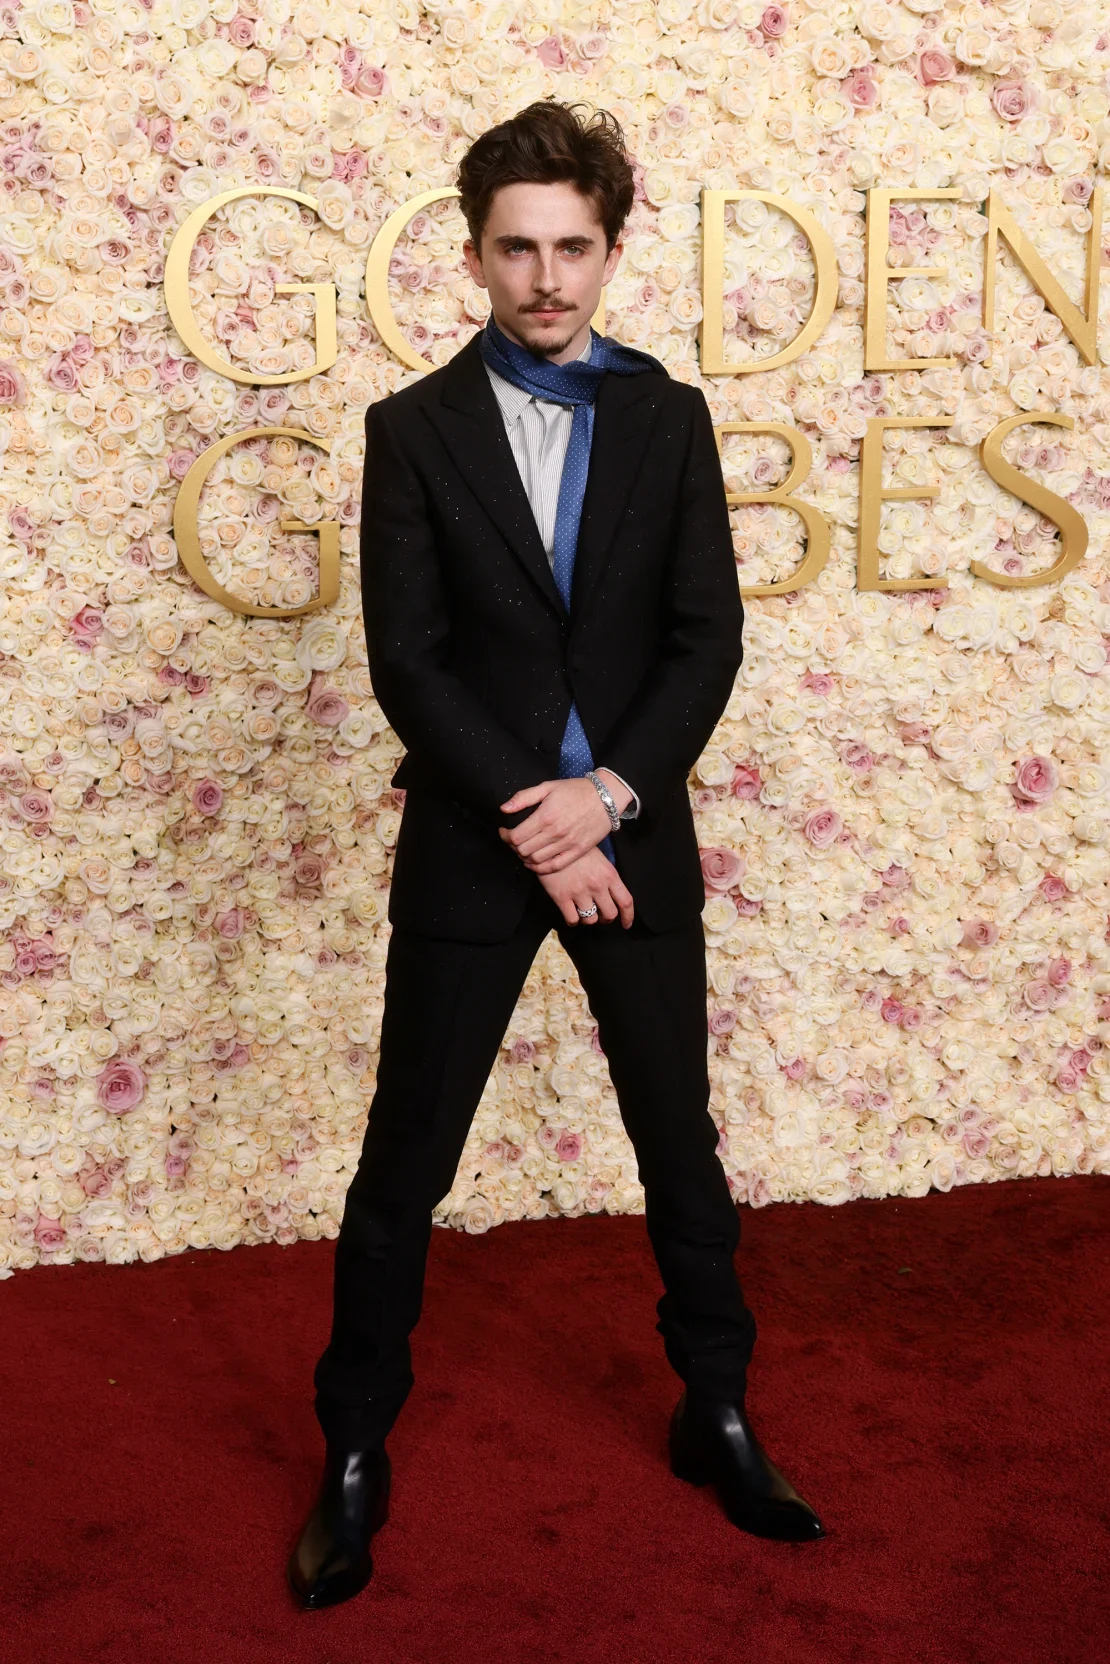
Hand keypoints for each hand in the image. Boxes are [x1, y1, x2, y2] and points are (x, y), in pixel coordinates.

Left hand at [499, 771, 632, 873]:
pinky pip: (554, 866)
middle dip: (513, 846)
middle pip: (523, 850)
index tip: (504, 831)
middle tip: (513, 840)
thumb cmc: (576, 790)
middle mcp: (555, 833)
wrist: (606, 797)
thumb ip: (524, 797)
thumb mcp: (547, 787)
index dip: (505, 836)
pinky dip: (540, 869)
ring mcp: (567, 844)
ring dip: (525, 857)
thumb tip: (503, 809)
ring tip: (524, 849)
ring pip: (536, 860)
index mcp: (545, 816)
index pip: (516, 836)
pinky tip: (534, 863)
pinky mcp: (577, 851)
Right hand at [537, 846, 634, 927]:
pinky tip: (571, 915)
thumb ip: (607, 876)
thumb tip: (611, 894)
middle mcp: (597, 886)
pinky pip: (572, 920)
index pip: (626, 901)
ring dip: (588, 919)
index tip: (626, 925)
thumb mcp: (599, 858)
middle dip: (606, 918)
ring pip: (591, 920)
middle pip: (610, 914)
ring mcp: (579, 892)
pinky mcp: (562, 897)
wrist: (551, 844)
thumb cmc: (576, 849)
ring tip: (583, 912)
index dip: (628, 916)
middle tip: (600, 915)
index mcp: (609, 875)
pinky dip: (573, 921)